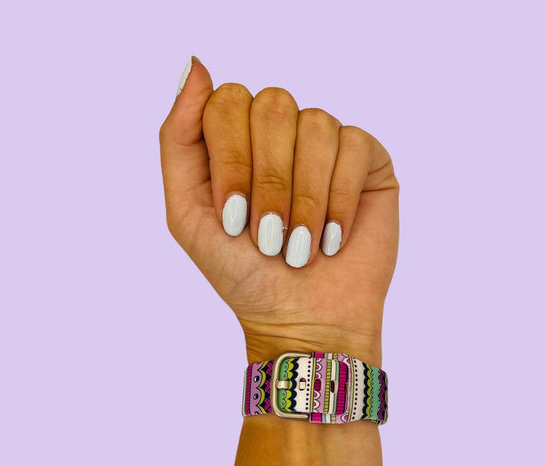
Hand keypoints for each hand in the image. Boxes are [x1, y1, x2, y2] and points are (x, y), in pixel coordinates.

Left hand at [159, 58, 398, 366]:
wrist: (302, 320)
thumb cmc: (244, 275)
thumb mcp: (187, 213)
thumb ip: (178, 140)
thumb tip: (196, 65)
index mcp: (236, 141)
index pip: (227, 101)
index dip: (232, 160)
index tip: (233, 219)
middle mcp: (280, 134)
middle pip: (272, 106)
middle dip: (269, 182)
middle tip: (269, 237)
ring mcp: (324, 144)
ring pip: (315, 125)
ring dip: (304, 198)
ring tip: (300, 247)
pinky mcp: (367, 160)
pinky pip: (354, 145)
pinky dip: (338, 201)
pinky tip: (332, 238)